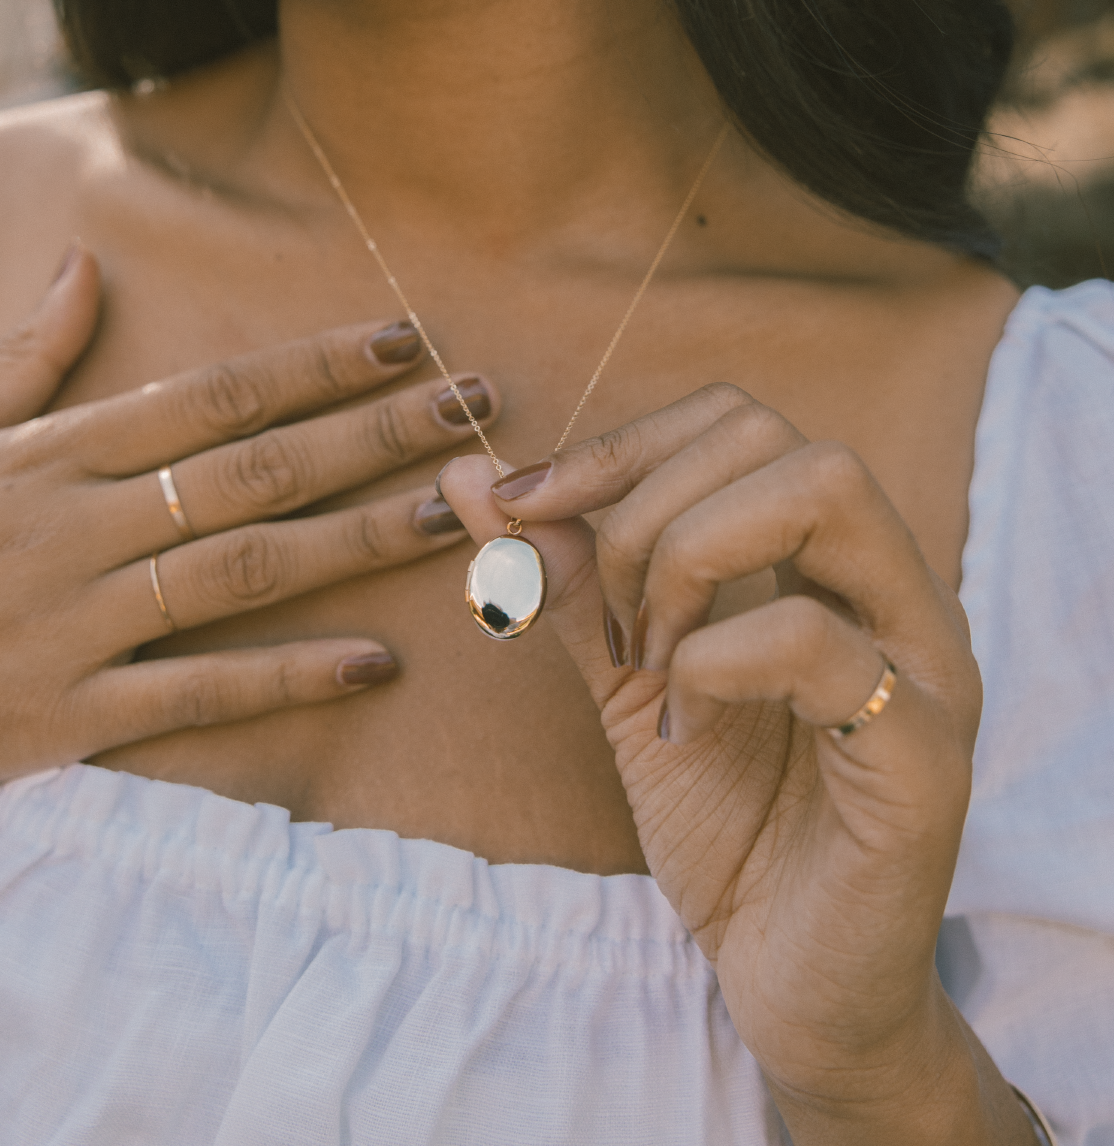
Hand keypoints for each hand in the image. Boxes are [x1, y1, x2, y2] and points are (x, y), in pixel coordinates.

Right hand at [0, 244, 497, 805]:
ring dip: (360, 541)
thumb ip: (21, 359)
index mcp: (54, 456)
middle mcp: (81, 527)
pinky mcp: (66, 716)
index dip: (316, 365)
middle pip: (255, 470)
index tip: (403, 340)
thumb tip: (84, 265)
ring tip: (457, 518)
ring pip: (245, 570)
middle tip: (475, 410)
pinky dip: (287, 679)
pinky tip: (375, 663)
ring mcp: (78, 622)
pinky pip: (196, 695)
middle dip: (374, 435)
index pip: (214, 395)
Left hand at [441, 385, 1035, 1143]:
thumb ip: (564, 576)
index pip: (736, 421)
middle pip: (778, 435)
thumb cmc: (725, 820)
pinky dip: (713, 664)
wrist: (789, 976)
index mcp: (828, 561)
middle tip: (610, 620)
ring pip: (824, 491)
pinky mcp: (924, 754)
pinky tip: (681, 728)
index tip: (523, 506)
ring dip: (685, 562)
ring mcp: (923, 661)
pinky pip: (818, 641)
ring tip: (648, 659)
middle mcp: (891, 587)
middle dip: (647, 510)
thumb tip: (473, 472)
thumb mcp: (626, 678)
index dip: (620, 445)